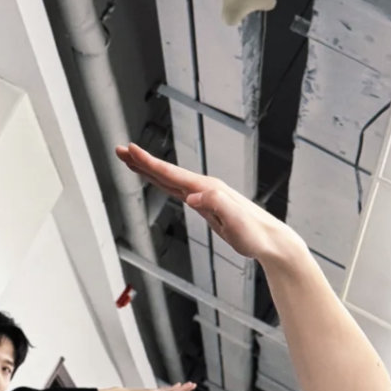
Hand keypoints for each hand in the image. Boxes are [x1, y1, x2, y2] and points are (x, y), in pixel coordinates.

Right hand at [116, 143, 299, 263]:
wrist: (270, 241)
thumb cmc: (255, 234)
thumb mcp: (236, 222)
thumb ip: (216, 205)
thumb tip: (193, 197)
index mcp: (207, 189)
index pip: (172, 174)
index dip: (149, 163)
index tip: (131, 150)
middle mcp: (204, 188)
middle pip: (167, 172)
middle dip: (142, 161)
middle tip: (120, 150)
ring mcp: (205, 196)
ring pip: (170, 180)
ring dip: (150, 170)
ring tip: (131, 161)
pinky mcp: (206, 206)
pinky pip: (178, 190)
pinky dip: (164, 183)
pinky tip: (158, 181)